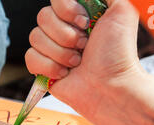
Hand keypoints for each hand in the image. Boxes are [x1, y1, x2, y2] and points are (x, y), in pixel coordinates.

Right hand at [25, 0, 153, 124]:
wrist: (109, 87)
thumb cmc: (118, 53)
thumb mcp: (122, 11)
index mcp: (79, 14)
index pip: (56, 0)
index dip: (67, 10)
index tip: (85, 23)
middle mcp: (64, 29)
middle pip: (43, 17)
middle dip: (66, 35)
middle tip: (84, 46)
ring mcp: (51, 48)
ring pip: (35, 37)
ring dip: (60, 53)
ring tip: (77, 62)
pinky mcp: (42, 68)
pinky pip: (30, 57)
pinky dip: (49, 66)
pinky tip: (64, 73)